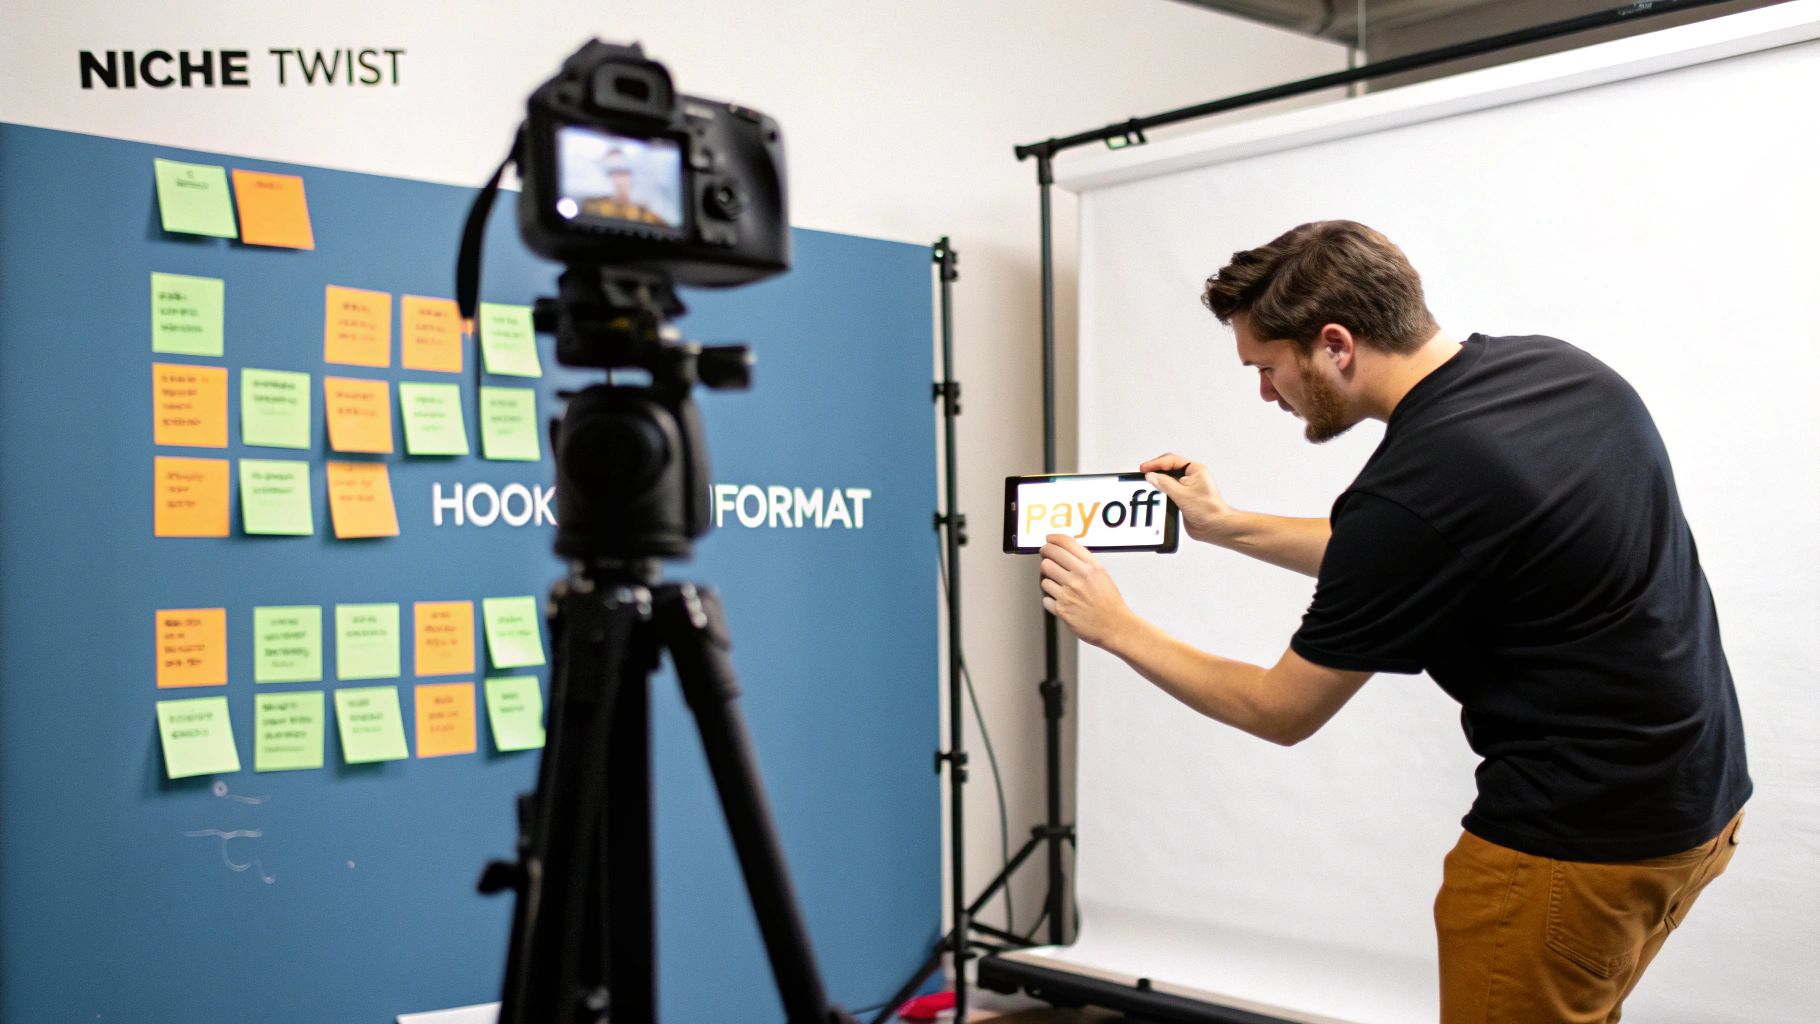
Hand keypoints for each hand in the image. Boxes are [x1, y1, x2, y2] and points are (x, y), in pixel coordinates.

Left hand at [1040, 534, 1134, 649]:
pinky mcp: (1061, 609)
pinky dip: (1050, 599)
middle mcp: (1079, 577)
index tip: (1049, 540)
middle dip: (1046, 556)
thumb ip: (1085, 562)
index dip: (1053, 539)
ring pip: (1044, 577)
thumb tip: (1065, 551)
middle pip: (1049, 556)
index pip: (1065, 543)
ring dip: (1048, 580)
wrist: (1115, 626)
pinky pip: (1045, 598)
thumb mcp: (1102, 574)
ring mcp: (1069, 593)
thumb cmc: (1109, 602)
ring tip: (1057, 585)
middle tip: (1047, 559)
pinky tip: (1060, 600)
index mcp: (1091, 567)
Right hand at [1139, 452, 1233, 544]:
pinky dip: (1161, 491)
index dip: (1156, 463)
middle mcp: (1192, 477)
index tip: (1144, 469)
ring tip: (1148, 483)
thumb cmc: (1208, 510)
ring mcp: (1188, 487)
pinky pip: (1169, 490)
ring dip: (1159, 481)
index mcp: (1195, 470)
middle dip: (1156, 470)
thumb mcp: (1182, 495)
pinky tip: (1156, 494)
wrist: (1214, 527)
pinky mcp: (1184, 498)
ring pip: (1168, 479)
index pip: (1171, 460)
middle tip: (1143, 474)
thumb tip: (1151, 476)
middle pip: (1169, 468)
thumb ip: (1165, 484)